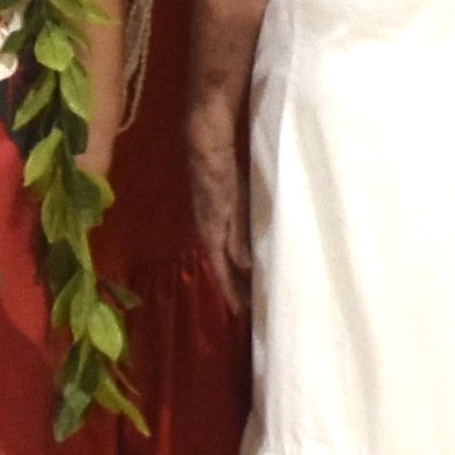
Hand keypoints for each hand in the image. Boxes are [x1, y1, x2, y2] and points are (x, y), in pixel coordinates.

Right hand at [192, 136, 252, 292]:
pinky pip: (225, 237)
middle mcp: (207, 230)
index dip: (230, 290)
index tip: (240, 310)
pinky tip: (244, 249)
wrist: (206, 144)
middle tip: (248, 302)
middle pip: (221, 264)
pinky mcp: (215, 207)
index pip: (222, 270)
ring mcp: (209, 218)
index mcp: (211, 234)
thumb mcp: (233, 208)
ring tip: (249, 282)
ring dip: (233, 268)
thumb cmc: (221, 175)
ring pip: (223, 251)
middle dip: (232, 283)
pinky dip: (234, 249)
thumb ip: (237, 235)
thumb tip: (245, 266)